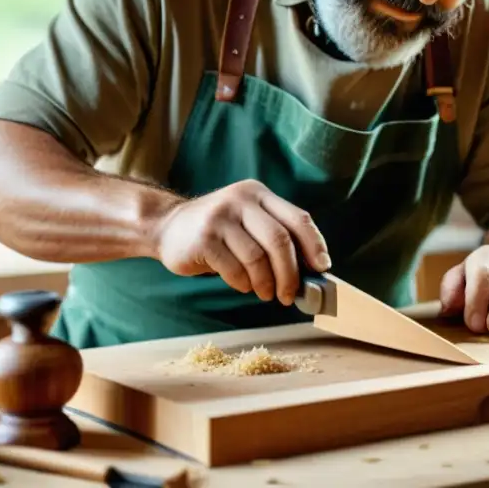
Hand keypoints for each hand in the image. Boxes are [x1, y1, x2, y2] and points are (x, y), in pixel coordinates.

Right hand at [151, 179, 330, 305]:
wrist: (167, 226)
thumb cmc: (218, 231)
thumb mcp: (248, 221)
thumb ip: (275, 235)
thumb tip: (310, 270)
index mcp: (259, 194)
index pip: (298, 219)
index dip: (315, 245)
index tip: (322, 269)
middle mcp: (241, 200)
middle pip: (280, 240)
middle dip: (290, 273)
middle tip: (291, 295)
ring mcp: (221, 217)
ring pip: (257, 258)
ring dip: (266, 283)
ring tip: (266, 293)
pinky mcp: (204, 238)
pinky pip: (234, 269)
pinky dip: (243, 283)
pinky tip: (243, 285)